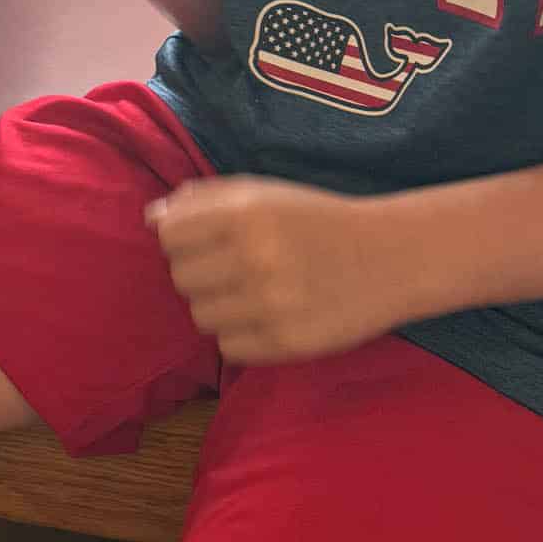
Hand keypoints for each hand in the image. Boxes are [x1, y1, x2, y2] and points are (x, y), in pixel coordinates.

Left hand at [148, 177, 407, 363]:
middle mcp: (255, 257)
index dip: (181, 240)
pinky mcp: (288, 342)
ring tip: (250, 294)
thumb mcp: (262, 193)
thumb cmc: (316, 220)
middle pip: (181, 278)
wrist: (390, 257)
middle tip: (232, 270)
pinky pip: (229, 347)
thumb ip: (203, 199)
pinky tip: (265, 318)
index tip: (204, 242)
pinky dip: (240, 336)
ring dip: (218, 307)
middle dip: (200, 274)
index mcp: (245, 214)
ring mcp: (272, 304)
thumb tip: (152, 217)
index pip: (169, 236)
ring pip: (200, 316)